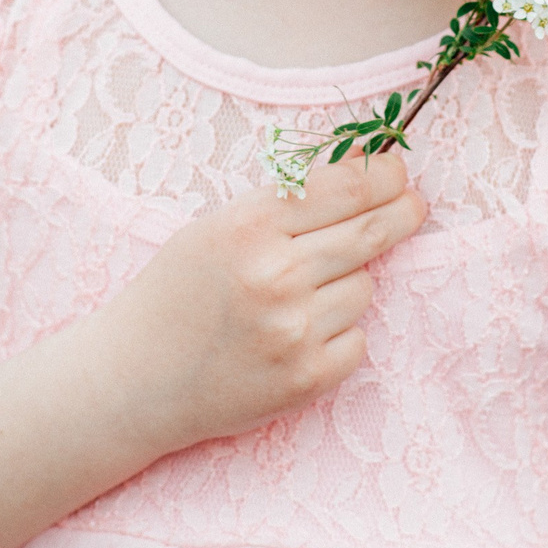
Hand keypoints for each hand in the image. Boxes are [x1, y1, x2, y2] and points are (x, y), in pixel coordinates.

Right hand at [95, 153, 426, 450]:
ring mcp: (294, 331)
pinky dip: (338, 333)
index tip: (399, 175)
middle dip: (401, 213)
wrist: (135, 377)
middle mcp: (276, 276)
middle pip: (370, 232)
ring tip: (301, 293)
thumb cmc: (178, 292)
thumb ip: (289, 201)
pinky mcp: (306, 378)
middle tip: (412, 206)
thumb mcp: (220, 226)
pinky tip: (296, 334)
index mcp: (250, 227)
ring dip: (348, 282)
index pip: (345, 188)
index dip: (384, 176)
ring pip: (365, 286)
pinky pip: (357, 338)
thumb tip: (366, 169)